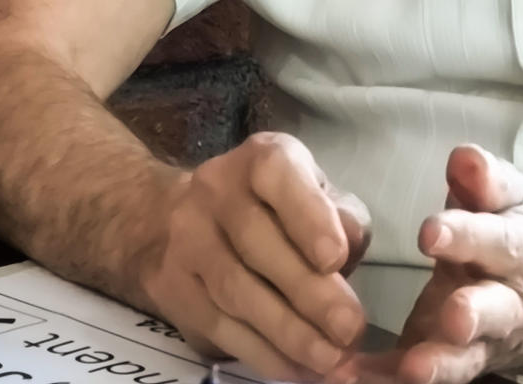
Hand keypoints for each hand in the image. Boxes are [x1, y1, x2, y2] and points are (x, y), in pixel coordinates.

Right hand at [133, 132, 372, 381]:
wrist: (179, 221)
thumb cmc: (273, 212)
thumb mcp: (315, 197)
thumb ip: (339, 218)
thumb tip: (347, 251)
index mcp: (260, 160)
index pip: (277, 173)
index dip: (306, 215)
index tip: (334, 258)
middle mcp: (216, 189)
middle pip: (256, 241)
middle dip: (308, 291)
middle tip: (349, 329)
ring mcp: (187, 238)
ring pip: (235, 289)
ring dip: (287, 331)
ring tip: (329, 359)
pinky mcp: (173, 286)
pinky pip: (219, 326)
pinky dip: (262, 353)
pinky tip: (296, 369)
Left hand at [334, 145, 522, 383]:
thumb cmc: (515, 236)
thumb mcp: (511, 200)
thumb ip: (485, 180)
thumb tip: (463, 157)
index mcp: (514, 252)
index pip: (493, 241)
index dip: (464, 237)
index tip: (430, 233)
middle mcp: (504, 303)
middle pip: (491, 313)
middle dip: (471, 316)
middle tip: (450, 320)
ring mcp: (481, 342)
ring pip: (464, 359)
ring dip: (438, 365)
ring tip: (410, 369)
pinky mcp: (455, 364)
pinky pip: (423, 377)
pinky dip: (387, 378)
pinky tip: (349, 377)